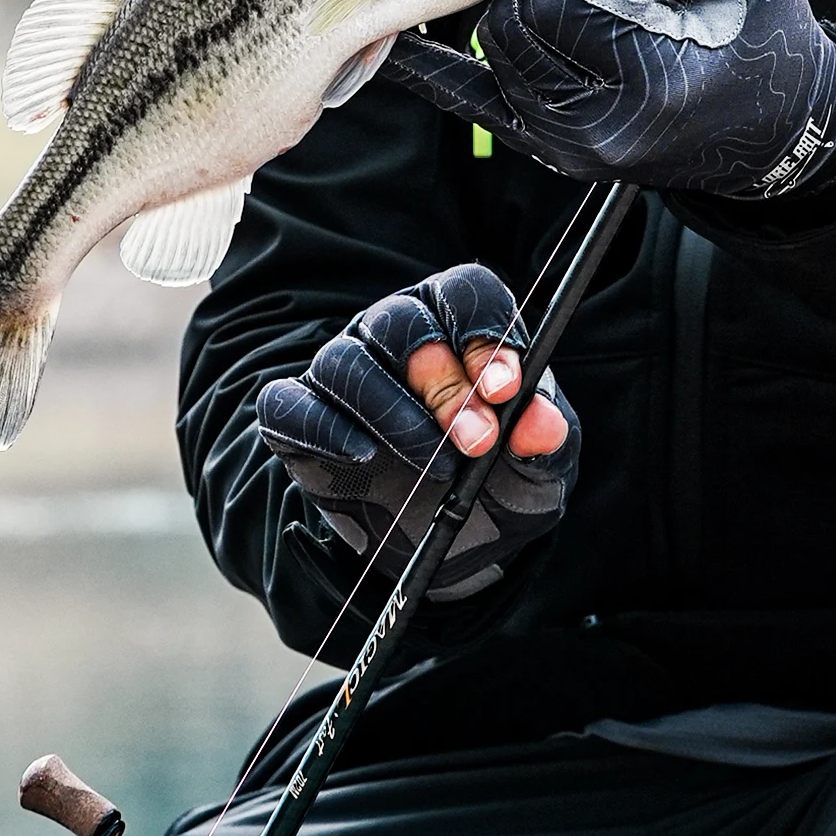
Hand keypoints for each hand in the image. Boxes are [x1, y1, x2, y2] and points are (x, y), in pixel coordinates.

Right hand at [256, 263, 579, 601]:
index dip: (484, 331)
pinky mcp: (298, 418)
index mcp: (455, 323)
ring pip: (347, 362)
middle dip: (445, 384)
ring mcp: (341, 373)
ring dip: (395, 413)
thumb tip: (542, 425)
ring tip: (435, 466)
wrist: (448, 542)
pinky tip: (363, 456)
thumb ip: (544, 438)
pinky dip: (324, 429)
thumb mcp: (538, 466)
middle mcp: (392, 334)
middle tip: (477, 441)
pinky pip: (290, 407)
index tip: (506, 389)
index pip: (462, 293)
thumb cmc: (497, 481)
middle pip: (403, 323)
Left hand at [387, 0, 835, 196]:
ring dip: (511, 9)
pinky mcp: (554, 150)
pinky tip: (396, 48)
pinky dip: (436, 73)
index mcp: (650, 82)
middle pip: (511, 25)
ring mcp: (570, 147)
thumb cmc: (769, 44)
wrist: (774, 133)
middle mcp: (599, 128)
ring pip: (493, 54)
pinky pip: (476, 104)